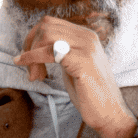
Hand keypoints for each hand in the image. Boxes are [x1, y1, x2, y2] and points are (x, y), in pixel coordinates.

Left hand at [12, 15, 135, 137]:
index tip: (28, 59)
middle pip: (46, 25)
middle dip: (30, 45)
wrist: (109, 113)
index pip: (50, 23)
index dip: (33, 39)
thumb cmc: (90, 95)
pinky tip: (32, 72)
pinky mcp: (82, 60)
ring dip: (31, 55)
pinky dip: (33, 59)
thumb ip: (61, 54)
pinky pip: (50, 51)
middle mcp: (87, 37)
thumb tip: (40, 49)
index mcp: (85, 36)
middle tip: (30, 70)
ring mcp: (86, 47)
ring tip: (34, 76)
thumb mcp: (73, 67)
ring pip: (46, 35)